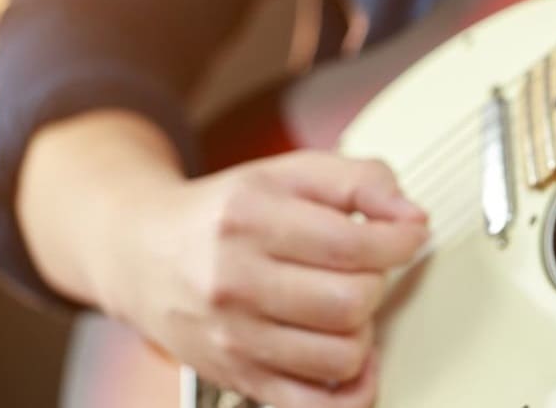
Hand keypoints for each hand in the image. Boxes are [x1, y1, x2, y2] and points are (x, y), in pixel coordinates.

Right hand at [117, 152, 427, 407]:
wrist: (143, 253)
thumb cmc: (226, 212)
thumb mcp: (289, 172)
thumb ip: (360, 180)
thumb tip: (412, 216)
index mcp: (250, 218)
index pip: (354, 244)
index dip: (401, 240)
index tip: (407, 234)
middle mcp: (235, 280)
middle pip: (351, 302)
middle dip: (376, 282)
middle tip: (363, 268)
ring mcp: (233, 337)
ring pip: (341, 356)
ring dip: (362, 330)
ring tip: (345, 306)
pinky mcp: (238, 378)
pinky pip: (316, 407)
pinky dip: (351, 388)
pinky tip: (350, 357)